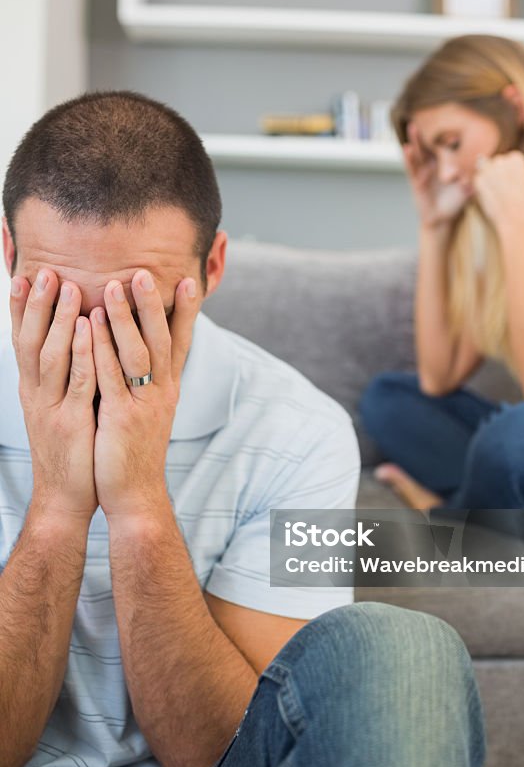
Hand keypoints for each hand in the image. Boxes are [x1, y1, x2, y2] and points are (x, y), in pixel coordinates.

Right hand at [9, 270, 97, 522]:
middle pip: (30, 342)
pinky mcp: (72, 422)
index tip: (25, 277)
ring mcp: (52, 408)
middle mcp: (37, 395)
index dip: (23, 311)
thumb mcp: (60, 410)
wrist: (65, 499)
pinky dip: (83, 351)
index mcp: (34, 391)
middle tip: (44, 271)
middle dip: (37, 306)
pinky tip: (90, 327)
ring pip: (51, 355)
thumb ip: (64, 379)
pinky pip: (78, 380)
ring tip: (67, 286)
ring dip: (59, 319)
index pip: (23, 343)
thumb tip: (72, 348)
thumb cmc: (70, 451)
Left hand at [90, 270, 198, 522]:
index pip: (181, 342)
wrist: (135, 494)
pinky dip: (101, 347)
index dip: (187, 312)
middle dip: (154, 304)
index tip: (190, 281)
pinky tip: (91, 324)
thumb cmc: (136, 449)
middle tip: (145, 272)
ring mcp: (143, 404)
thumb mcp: (150, 410)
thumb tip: (145, 350)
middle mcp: (162, 392)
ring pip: (137, 353)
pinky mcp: (122, 418)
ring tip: (115, 284)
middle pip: (162, 340)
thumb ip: (148, 380)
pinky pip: (111, 376)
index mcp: (169, 388)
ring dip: (126, 317)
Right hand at [404, 123, 470, 229]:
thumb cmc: (454, 204)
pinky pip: (412, 168)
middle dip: (423, 135)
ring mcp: (423, 173)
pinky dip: (409, 158)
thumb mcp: (467, 189)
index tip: (454, 132)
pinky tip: (407, 148)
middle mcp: (432, 167)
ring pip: (419, 154)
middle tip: (419, 121)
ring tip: (412, 127)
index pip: (445, 149)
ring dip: (415, 140)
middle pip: (427, 147)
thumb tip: (482, 165)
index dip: (448, 140)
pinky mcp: (416, 181)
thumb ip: (473, 177)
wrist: (443, 220)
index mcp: (444, 166)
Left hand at [473, 150, 523, 229]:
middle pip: (499, 163)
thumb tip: (511, 169)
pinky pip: (479, 180)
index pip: (512, 159)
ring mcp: (489, 170)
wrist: (516, 219)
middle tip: (506, 190)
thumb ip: (519, 172)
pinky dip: (483, 187)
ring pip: (487, 170)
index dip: (513, 172)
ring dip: (491, 179)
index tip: (515, 183)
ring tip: (499, 194)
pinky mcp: (479, 180)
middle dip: (500, 174)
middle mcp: (502, 160)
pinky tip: (492, 197)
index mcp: (517, 159)